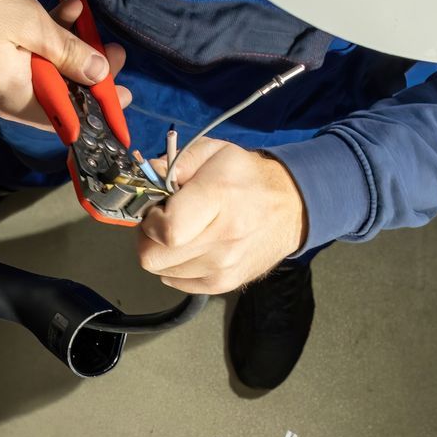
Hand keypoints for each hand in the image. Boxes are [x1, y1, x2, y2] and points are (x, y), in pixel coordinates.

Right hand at [0, 0, 128, 129]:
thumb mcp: (32, 24)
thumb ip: (69, 53)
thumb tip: (99, 75)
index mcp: (12, 97)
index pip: (63, 119)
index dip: (97, 109)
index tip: (122, 95)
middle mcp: (3, 98)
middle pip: (56, 97)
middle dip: (87, 73)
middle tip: (114, 51)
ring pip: (44, 75)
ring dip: (67, 48)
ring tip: (85, 18)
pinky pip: (26, 61)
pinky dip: (46, 40)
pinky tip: (62, 10)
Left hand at [136, 138, 307, 293]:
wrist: (292, 208)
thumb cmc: (248, 178)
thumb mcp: (213, 152)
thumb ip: (173, 162)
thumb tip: (143, 177)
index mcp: (220, 200)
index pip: (165, 230)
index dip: (150, 220)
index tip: (158, 207)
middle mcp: (223, 240)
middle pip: (153, 258)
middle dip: (148, 237)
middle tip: (164, 220)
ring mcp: (224, 268)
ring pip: (161, 272)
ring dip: (163, 251)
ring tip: (184, 230)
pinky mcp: (224, 284)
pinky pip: (176, 281)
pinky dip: (176, 265)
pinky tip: (193, 246)